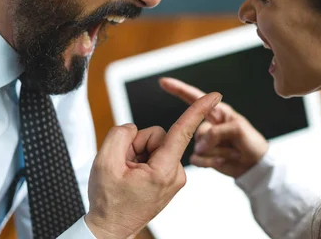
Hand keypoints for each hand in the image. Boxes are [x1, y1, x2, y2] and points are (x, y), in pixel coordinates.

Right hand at [85, 91, 222, 238]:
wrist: (111, 229)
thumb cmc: (109, 202)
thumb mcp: (105, 162)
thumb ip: (121, 134)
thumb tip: (133, 129)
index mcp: (164, 171)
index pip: (183, 131)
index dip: (199, 110)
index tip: (215, 96)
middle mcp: (175, 174)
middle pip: (158, 135)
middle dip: (137, 144)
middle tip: (123, 167)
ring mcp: (174, 177)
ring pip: (155, 145)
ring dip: (137, 154)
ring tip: (127, 175)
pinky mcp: (170, 178)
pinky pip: (155, 155)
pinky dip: (142, 161)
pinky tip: (133, 176)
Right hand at [159, 77, 268, 178]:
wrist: (255, 165)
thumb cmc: (251, 142)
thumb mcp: (238, 129)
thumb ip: (216, 132)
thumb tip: (199, 145)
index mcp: (217, 112)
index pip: (194, 98)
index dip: (178, 89)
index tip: (163, 82)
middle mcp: (208, 124)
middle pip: (195, 129)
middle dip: (213, 140)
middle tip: (232, 145)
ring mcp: (204, 141)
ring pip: (198, 146)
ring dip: (216, 152)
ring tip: (232, 152)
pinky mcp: (203, 156)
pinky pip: (197, 159)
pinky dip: (210, 162)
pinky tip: (223, 161)